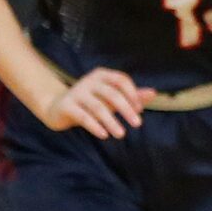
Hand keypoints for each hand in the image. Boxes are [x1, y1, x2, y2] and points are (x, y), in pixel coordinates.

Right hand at [41, 67, 155, 139]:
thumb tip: (154, 93)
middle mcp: (88, 81)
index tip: (140, 110)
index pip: (121, 80)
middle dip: (126, 109)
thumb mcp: (111, 98)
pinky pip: (83, 116)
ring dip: (111, 122)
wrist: (57, 107)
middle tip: (138, 124)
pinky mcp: (66, 106)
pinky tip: (105, 136)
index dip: (132, 94)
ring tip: (121, 134)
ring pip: (98, 107)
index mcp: (101, 75)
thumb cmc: (91, 102)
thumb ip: (132, 96)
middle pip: (112, 94)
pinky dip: (95, 126)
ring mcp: (76, 93)